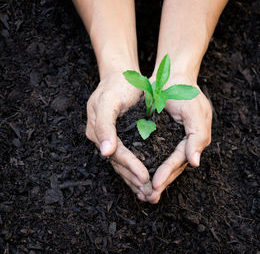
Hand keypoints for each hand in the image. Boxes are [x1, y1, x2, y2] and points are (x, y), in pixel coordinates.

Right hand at [85, 73, 152, 196]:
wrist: (119, 77)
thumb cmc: (116, 86)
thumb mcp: (109, 100)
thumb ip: (105, 125)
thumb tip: (105, 152)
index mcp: (97, 131)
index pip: (116, 154)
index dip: (130, 166)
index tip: (145, 178)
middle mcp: (102, 139)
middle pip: (118, 164)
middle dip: (134, 179)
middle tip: (150, 194)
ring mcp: (110, 140)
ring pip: (122, 165)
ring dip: (134, 180)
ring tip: (149, 194)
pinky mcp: (119, 139)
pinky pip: (126, 159)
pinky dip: (134, 171)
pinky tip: (143, 181)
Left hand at [145, 74, 211, 203]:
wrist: (171, 76)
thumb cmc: (186, 92)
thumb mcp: (195, 111)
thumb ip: (197, 137)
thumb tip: (195, 163)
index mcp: (193, 140)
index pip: (179, 160)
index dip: (167, 173)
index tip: (154, 185)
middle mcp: (181, 143)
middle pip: (171, 167)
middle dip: (160, 182)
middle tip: (147, 197)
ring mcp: (169, 140)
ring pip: (161, 163)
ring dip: (152, 179)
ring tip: (142, 194)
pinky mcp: (157, 136)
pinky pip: (152, 153)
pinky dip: (145, 165)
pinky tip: (137, 175)